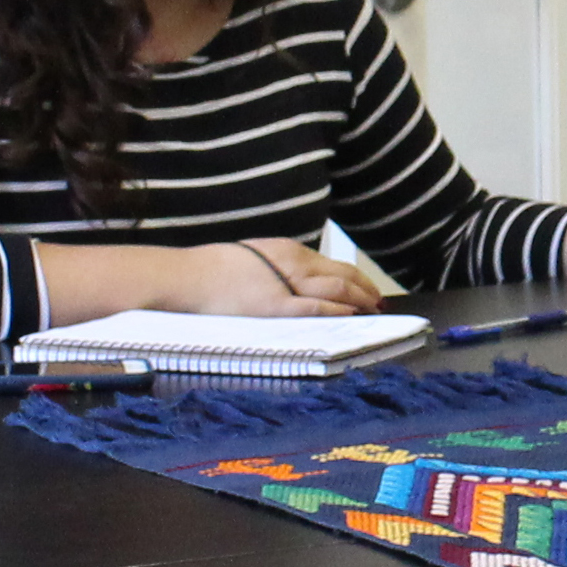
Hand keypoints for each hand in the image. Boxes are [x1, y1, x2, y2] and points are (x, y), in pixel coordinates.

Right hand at [181, 236, 372, 316]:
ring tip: (374, 311)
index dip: (354, 278)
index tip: (365, 289)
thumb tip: (290, 282)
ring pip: (337, 288)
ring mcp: (287, 284)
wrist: (188, 277)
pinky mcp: (278, 306)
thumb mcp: (252, 259)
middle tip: (379, 302)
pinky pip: (318, 308)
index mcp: (287, 251)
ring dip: (360, 300)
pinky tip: (353, 315)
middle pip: (342, 273)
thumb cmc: (212, 271)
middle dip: (365, 288)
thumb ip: (275, 268)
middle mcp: (293, 263)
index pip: (331, 264)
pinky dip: (339, 311)